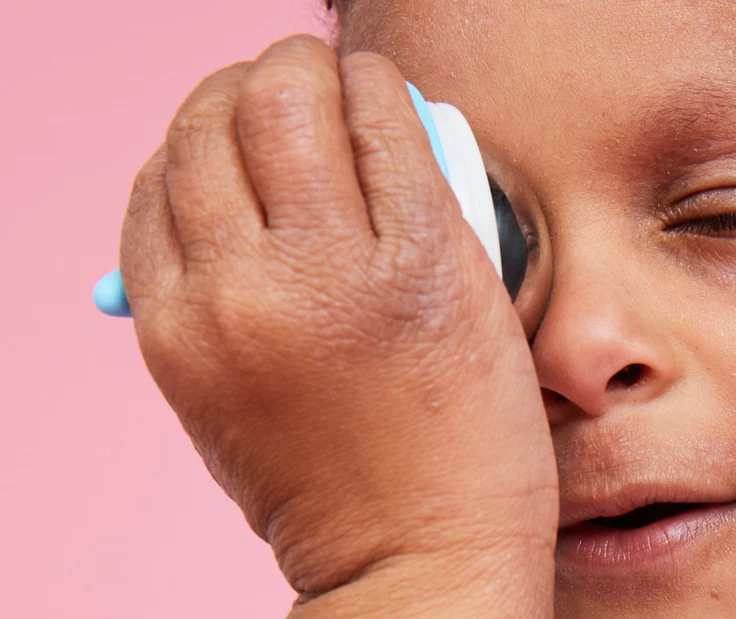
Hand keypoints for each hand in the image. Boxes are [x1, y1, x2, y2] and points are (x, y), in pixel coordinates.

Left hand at [119, 35, 556, 615]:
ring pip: (190, 139)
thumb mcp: (486, 301)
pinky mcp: (172, 343)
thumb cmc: (474, 436)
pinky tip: (207, 175)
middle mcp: (309, 275)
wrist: (411, 553)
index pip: (369, 102)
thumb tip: (372, 114)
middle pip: (266, 101)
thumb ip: (433, 196)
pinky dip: (173, 170)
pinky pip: (144, 211)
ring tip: (252, 115)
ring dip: (224, 104)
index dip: (369, 73)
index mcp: (413, 258)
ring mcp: (227, 309)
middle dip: (288, 67)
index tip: (369, 81)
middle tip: (304, 79)